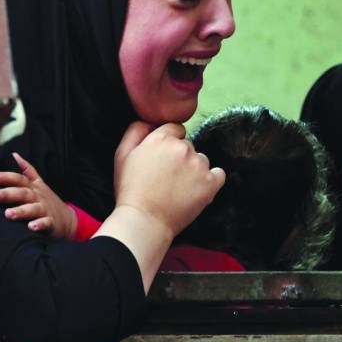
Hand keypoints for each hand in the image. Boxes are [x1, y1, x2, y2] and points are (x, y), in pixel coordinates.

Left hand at [0, 152, 76, 239]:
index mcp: (33, 187)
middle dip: (7, 194)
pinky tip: (31, 227)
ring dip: (21, 211)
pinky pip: (46, 223)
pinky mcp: (51, 223)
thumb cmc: (47, 200)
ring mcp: (45, 209)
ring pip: (33, 209)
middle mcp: (38, 197)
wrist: (68, 219)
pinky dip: (40, 225)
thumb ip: (27, 169)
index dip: (7, 177)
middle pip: (23, 193)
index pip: (19, 179)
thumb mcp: (39, 183)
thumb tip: (14, 155)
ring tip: (8, 214)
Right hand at [113, 121, 225, 239]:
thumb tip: (150, 121)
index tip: (163, 160)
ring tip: (179, 188)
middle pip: (188, 146)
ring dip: (194, 170)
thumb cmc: (131, 190)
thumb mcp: (122, 154)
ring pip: (202, 160)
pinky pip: (219, 174)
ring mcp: (198, 165)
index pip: (176, 129)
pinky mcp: (210, 183)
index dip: (168, 145)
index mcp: (162, 138)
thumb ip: (136, 131)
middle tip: (167, 178)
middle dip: (180, 158)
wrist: (143, 220)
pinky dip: (211, 181)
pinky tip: (197, 190)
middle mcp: (183, 148)